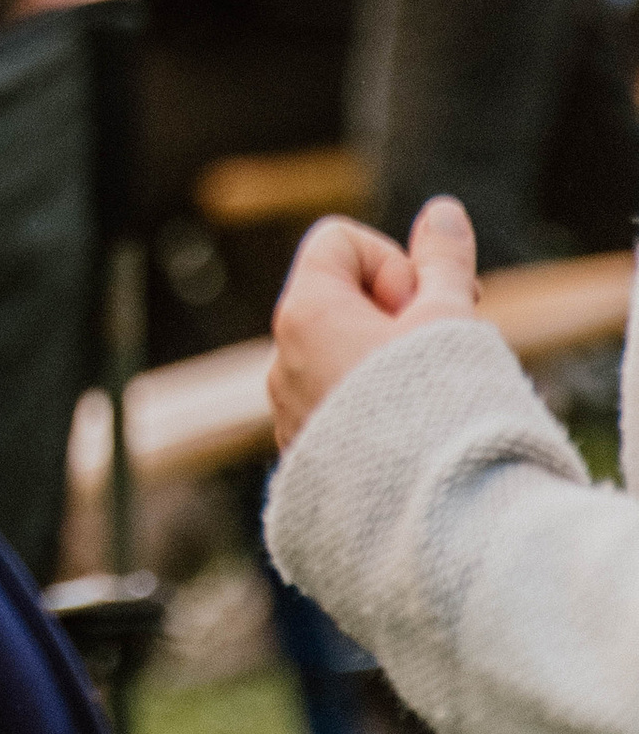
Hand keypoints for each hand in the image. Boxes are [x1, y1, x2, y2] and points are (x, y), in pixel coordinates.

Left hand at [269, 196, 481, 449]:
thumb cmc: (442, 408)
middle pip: (342, 301)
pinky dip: (375, 412)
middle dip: (398, 315)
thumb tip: (440, 211)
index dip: (392, 261)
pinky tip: (416, 442)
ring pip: (342, 360)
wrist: (434, 521)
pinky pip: (338, 412)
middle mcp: (282, 360)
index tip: (425, 308)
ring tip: (435, 402)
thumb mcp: (450, 318)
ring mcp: (291, 415)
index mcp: (305, 314)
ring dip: (389, 365)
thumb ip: (443, 260)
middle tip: (446, 350)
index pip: (339, 242)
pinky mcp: (307, 463)